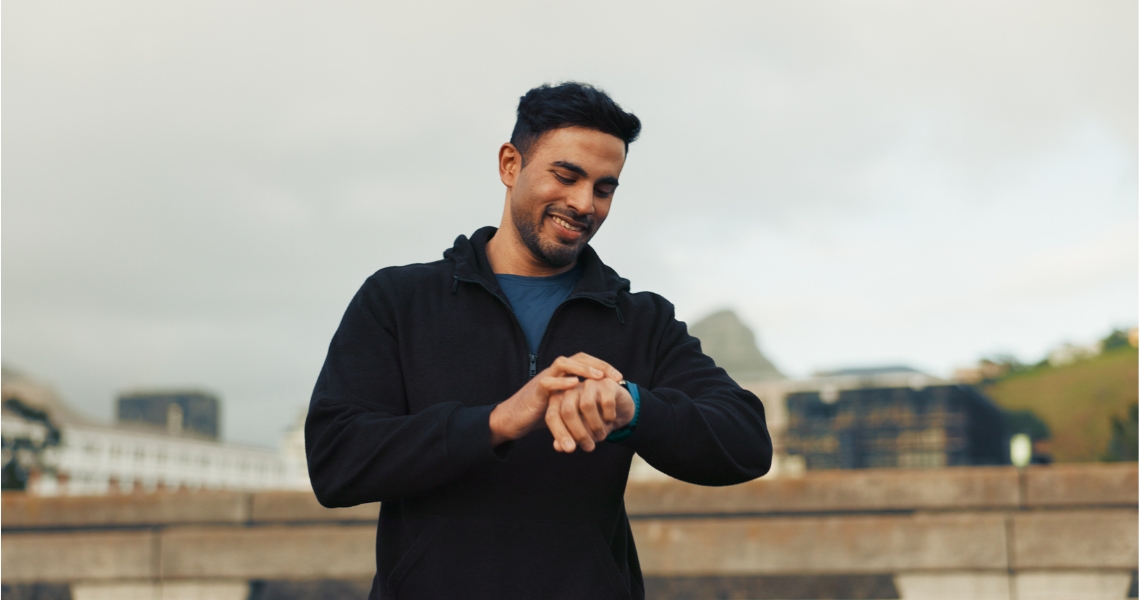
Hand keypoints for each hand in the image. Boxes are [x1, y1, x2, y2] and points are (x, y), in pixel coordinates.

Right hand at [489, 353, 622, 446]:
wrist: (513, 419)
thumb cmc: (540, 413)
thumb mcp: (565, 406)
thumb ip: (579, 403)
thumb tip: (603, 409)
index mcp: (563, 375)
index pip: (585, 361)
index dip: (603, 366)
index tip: (619, 378)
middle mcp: (554, 374)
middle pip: (577, 357)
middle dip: (598, 364)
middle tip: (614, 376)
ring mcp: (544, 380)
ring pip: (561, 363)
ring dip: (582, 369)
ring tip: (598, 377)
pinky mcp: (535, 393)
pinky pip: (547, 382)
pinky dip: (561, 382)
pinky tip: (574, 385)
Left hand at [546, 376, 635, 452]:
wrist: (618, 410)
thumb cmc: (594, 421)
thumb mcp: (580, 432)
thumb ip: (567, 437)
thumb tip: (558, 447)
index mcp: (559, 399)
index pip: (552, 415)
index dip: (560, 434)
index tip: (570, 449)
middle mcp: (572, 389)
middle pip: (568, 411)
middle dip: (579, 433)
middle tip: (589, 447)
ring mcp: (589, 384)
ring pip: (587, 405)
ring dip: (595, 426)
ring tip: (601, 436)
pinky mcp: (607, 384)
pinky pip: (606, 401)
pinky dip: (609, 416)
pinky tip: (610, 420)